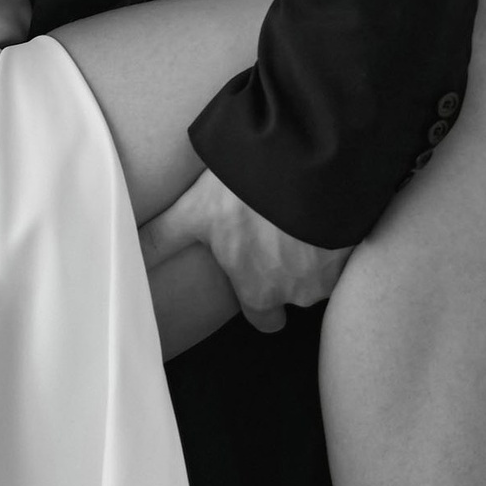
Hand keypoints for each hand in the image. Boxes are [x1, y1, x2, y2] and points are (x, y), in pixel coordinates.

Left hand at [137, 168, 350, 331]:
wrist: (312, 164)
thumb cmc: (249, 193)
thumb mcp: (195, 211)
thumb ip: (162, 239)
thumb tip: (126, 255)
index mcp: (259, 292)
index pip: (265, 321)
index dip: (261, 304)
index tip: (256, 275)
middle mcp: (299, 293)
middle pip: (296, 294)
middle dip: (291, 273)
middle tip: (279, 236)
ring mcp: (334, 271)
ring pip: (324, 271)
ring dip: (316, 248)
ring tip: (302, 213)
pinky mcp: (360, 245)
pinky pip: (350, 247)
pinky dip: (340, 232)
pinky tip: (325, 206)